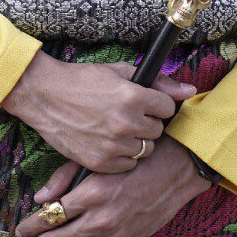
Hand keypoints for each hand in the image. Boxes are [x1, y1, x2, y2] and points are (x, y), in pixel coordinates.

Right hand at [0, 51, 197, 174]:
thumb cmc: (83, 80)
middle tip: (128, 114)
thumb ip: (158, 82)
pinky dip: (122, 155)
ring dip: (136, 140)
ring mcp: (113, 145)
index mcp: (133, 96)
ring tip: (117, 127)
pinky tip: (108, 140)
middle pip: (157, 130)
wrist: (45, 96)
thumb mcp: (120, 72)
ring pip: (145, 149)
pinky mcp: (101, 162)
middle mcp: (126, 122)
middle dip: (147, 122)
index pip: (167, 107)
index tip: (146, 102)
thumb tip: (191, 90)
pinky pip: (128, 164)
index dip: (157, 104)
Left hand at [0, 134, 210, 236]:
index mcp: (92, 193)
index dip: (30, 226)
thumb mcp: (99, 158)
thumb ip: (67, 175)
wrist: (177, 169)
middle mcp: (99, 219)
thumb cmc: (136, 156)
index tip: (15, 232)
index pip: (51, 216)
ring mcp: (111, 235)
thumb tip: (40, 198)